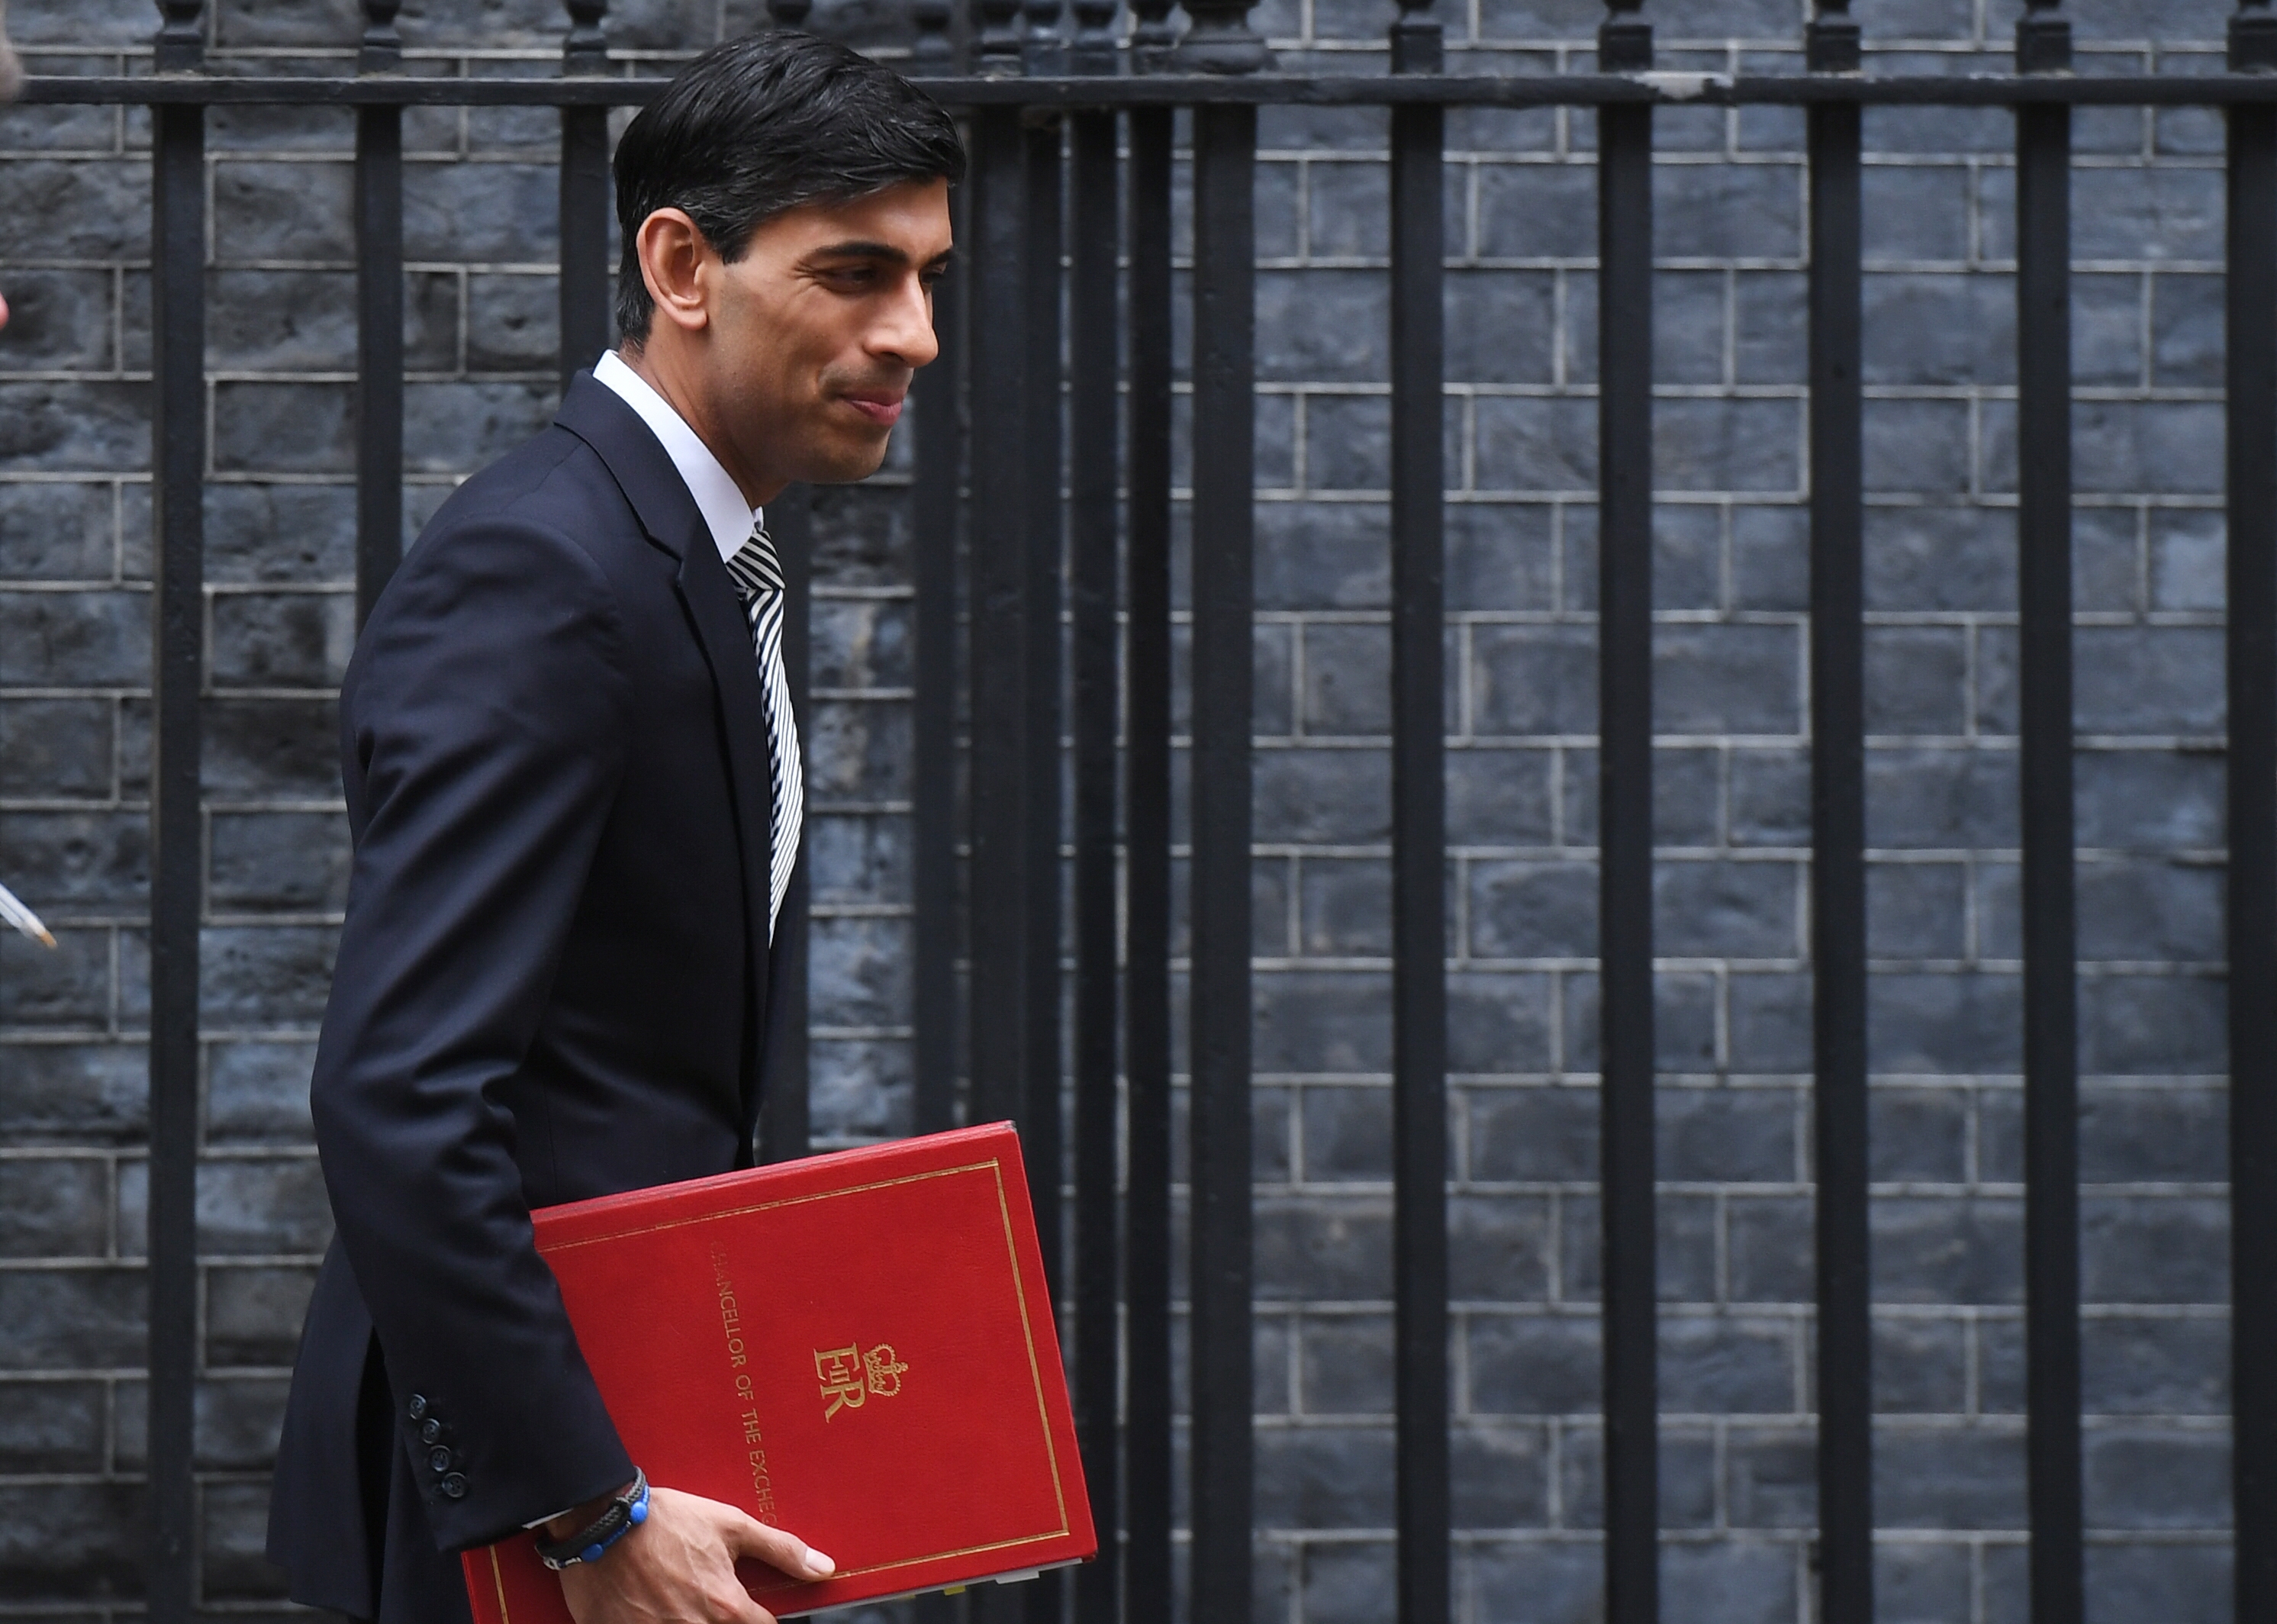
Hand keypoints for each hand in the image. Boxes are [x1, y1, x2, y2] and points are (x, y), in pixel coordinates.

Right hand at [555, 1484, 833, 1623]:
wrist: (602, 1523)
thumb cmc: (667, 1521)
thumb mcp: (732, 1525)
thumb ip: (781, 1550)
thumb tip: (823, 1568)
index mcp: (725, 1607)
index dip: (763, 1620)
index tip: (755, 1611)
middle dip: (726, 1620)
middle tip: (710, 1598)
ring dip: (693, 1621)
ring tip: (680, 1600)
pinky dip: (660, 1623)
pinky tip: (655, 1607)